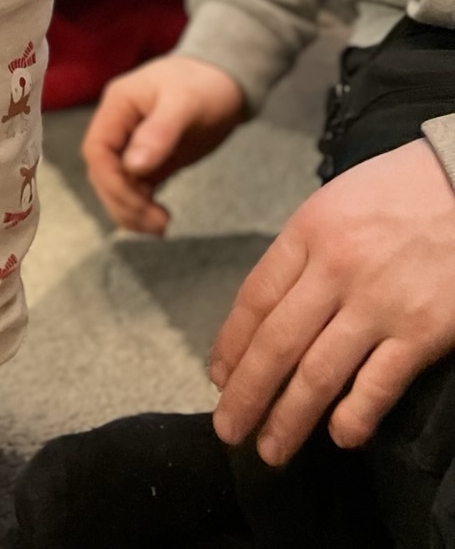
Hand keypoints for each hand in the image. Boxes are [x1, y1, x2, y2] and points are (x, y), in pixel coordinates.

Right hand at [81, 55, 246, 233]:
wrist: (226, 80)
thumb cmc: (205, 85)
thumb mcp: (185, 103)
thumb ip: (159, 133)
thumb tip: (133, 168)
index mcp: (117, 105)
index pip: (97, 149)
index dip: (112, 181)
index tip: (140, 202)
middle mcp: (118, 125)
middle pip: (102, 171)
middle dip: (123, 201)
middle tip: (157, 223)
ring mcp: (131, 143)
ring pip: (114, 183)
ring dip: (130, 209)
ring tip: (160, 226)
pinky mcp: (148, 158)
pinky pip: (133, 187)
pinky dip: (140, 207)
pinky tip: (158, 219)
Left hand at [210, 139, 454, 464]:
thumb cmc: (402, 191)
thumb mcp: (336, 203)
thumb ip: (303, 252)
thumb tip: (272, 308)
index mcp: (308, 232)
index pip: (254, 299)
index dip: (231, 345)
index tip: (218, 377)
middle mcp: (335, 269)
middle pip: (276, 343)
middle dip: (247, 393)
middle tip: (229, 429)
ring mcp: (379, 303)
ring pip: (318, 372)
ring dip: (289, 418)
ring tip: (271, 449)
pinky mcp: (422, 331)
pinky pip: (379, 383)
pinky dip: (355, 415)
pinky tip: (339, 436)